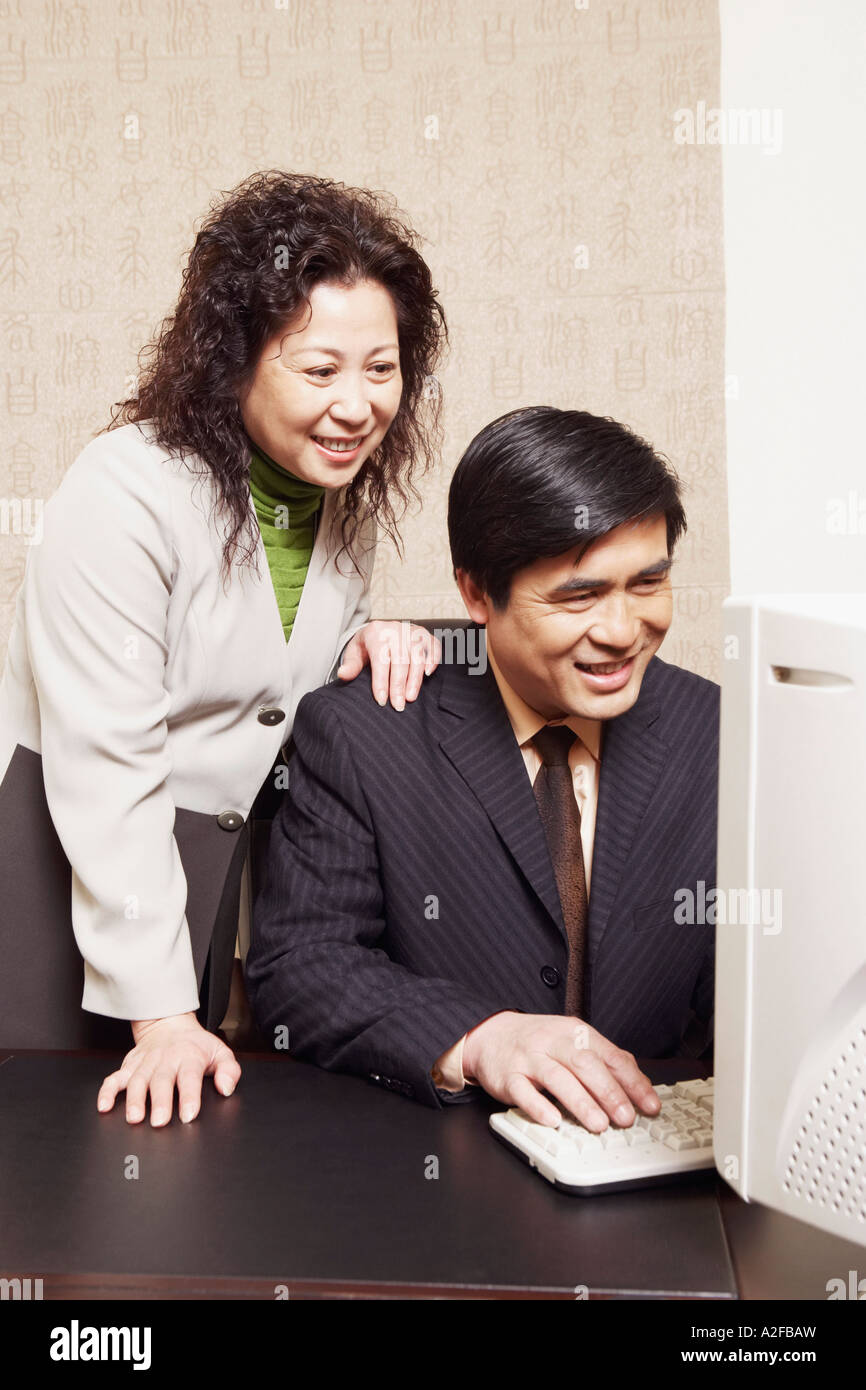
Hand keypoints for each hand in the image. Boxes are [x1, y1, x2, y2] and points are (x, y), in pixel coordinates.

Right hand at [96, 1012, 240, 1126]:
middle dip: (160, 1101)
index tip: (188, 1115)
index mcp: (189, 1058)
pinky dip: (107, 1091)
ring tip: (134, 1118)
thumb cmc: (196, 1045)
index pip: (190, 1077)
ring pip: (138, 1081)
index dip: (189, 1097)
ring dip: (134, 1100)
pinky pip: (114, 1078)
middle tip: (160, 1122)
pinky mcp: (129, 1066)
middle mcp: (166, 1060)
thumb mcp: (220, 1052)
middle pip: (161, 1081)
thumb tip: (226, 1088)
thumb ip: (229, 1070)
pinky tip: (104, 1106)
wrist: (169, 1024)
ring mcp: (145, 1064)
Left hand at [337, 620, 441, 709]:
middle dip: (399, 685)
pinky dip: (433, 660)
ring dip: (415, 678)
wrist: (380, 631)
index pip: (380, 659)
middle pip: (400, 660)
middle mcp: (395, 629)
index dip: (381, 681)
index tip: (382, 701)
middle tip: (398, 705)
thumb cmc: (367, 646)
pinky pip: (433, 646)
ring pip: (417, 655)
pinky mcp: (425, 634)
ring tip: (411, 697)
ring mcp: (411, 630)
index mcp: (376, 633)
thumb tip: (343, 675)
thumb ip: (351, 665)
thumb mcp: (354, 653)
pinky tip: (427, 675)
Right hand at [462, 1011, 659, 1129]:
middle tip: (625, 1117)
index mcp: (576, 1033)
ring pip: (557, 1078)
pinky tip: (553, 1120)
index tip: (650, 1105)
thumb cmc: (540, 1042)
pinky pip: (522, 1091)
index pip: (610, 1056)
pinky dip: (538, 1106)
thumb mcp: (574, 1041)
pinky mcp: (507, 1076)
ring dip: (580, 1102)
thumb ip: (604, 1060)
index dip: (633, 1082)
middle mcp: (553, 1042)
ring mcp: (529, 1058)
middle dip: (608, 1092)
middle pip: (584, 1064)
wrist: (492, 1034)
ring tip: (598, 1124)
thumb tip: (639, 1085)